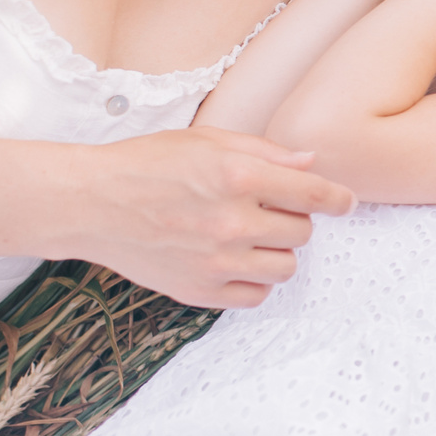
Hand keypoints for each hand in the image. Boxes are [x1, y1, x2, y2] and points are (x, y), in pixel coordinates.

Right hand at [70, 128, 355, 308]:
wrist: (91, 203)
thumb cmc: (147, 163)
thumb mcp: (208, 140)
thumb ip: (265, 152)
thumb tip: (311, 164)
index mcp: (238, 176)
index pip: (314, 194)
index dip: (337, 199)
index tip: (344, 203)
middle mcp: (232, 221)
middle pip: (302, 232)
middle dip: (294, 219)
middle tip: (268, 210)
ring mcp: (216, 261)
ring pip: (285, 267)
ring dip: (277, 251)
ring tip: (251, 236)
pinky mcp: (199, 290)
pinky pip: (256, 295)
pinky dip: (255, 280)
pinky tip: (237, 261)